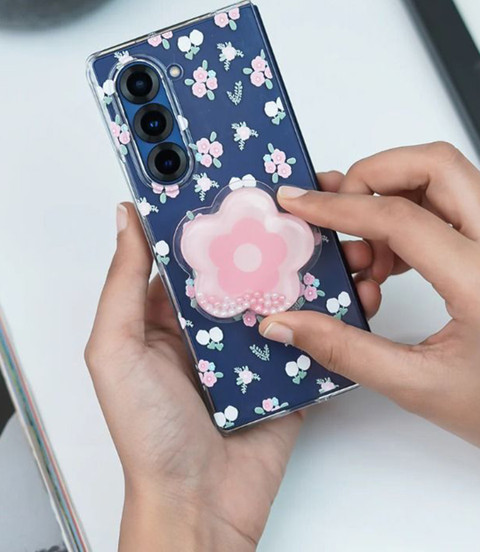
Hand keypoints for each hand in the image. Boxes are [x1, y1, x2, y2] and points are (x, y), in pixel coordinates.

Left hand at [85, 202, 378, 550]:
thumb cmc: (149, 434)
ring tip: (332, 239)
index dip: (212, 218)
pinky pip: (310, 332)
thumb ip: (123, 283)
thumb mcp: (117, 351)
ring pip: (282, 294)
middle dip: (269, 238)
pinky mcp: (285, 370)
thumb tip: (127, 218)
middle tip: (299, 202)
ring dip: (304, 270)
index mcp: (169, 314)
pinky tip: (347, 287)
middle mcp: (211, 325)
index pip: (194, 251)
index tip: (236, 182)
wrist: (201, 504)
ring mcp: (252, 346)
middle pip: (244, 267)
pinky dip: (328, 312)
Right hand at [260, 142, 479, 446]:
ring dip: (392, 196)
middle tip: (339, 210)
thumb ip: (345, 350)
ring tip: (368, 254)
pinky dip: (411, 215)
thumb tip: (287, 323)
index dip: (339, 207)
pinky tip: (392, 260)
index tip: (299, 203)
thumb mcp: (419, 385)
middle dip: (373, 175)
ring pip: (445, 176)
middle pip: (435, 165)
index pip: (401, 218)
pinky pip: (451, 202)